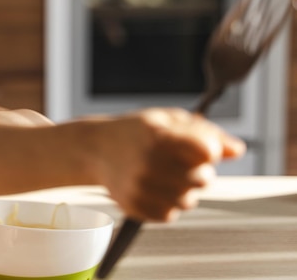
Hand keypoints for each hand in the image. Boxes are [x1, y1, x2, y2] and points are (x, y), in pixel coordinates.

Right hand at [96, 108, 244, 221]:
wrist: (96, 148)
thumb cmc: (138, 131)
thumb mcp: (170, 120)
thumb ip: (206, 133)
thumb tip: (237, 150)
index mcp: (159, 136)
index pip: (208, 151)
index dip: (209, 149)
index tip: (198, 145)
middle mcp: (148, 162)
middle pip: (203, 179)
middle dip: (199, 170)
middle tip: (178, 160)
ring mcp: (140, 186)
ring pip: (189, 201)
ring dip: (184, 190)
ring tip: (165, 174)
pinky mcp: (134, 205)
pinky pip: (169, 214)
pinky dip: (167, 204)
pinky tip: (155, 187)